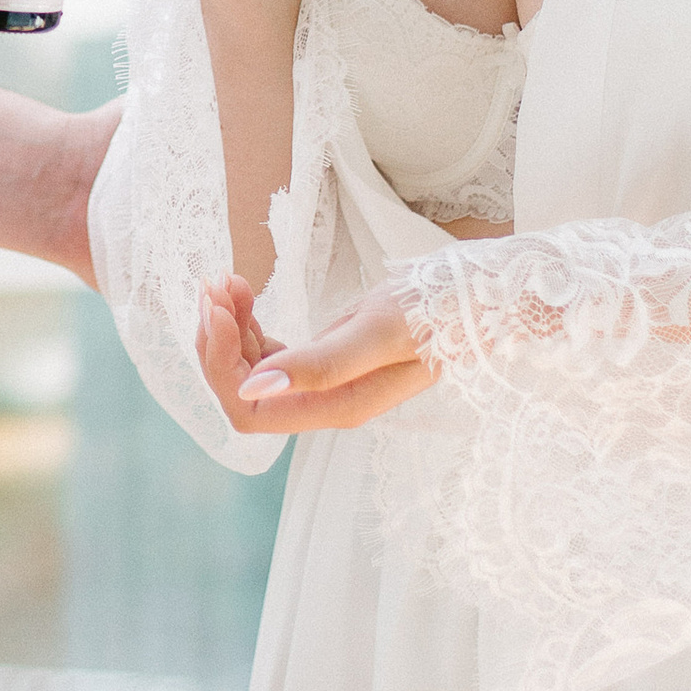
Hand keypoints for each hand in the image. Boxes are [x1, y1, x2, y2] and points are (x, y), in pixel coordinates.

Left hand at [197, 272, 434, 435]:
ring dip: (230, 324)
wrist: (475, 297)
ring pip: (251, 368)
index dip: (223, 366)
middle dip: (219, 340)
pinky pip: (270, 351)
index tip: (219, 310)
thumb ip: (319, 365)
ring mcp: (322, 382)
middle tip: (215, 284)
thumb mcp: (376, 333)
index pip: (249, 411)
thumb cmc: (435, 313)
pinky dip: (249, 321)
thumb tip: (253, 387)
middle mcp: (323, 402)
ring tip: (229, 280)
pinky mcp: (324, 359)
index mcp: (333, 407)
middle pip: (242, 391)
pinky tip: (245, 291)